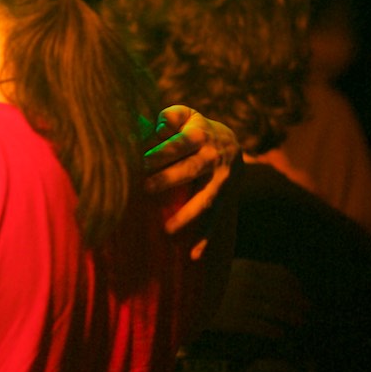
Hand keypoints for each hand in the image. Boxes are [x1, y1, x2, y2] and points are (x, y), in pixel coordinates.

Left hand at [143, 105, 238, 234]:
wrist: (232, 143)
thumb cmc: (195, 129)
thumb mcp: (186, 115)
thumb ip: (168, 117)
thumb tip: (150, 124)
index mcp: (200, 135)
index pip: (177, 145)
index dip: (159, 152)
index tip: (138, 161)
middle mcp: (214, 158)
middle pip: (190, 170)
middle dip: (168, 179)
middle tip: (145, 188)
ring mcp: (222, 182)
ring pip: (205, 200)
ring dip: (188, 216)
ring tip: (167, 230)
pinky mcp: (225, 200)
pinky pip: (216, 221)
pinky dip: (206, 239)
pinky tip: (194, 256)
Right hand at [207, 259, 307, 338]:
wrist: (185, 297)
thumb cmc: (210, 282)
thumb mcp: (231, 269)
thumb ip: (254, 272)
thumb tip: (285, 279)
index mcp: (248, 267)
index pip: (281, 274)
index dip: (295, 284)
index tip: (301, 292)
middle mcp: (248, 283)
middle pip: (283, 294)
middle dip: (298, 302)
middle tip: (307, 309)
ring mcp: (242, 302)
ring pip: (276, 311)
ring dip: (291, 317)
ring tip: (299, 322)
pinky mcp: (235, 320)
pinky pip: (261, 326)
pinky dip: (273, 330)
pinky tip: (280, 333)